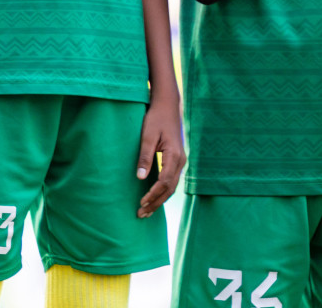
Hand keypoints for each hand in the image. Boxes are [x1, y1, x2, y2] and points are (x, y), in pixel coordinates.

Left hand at [135, 92, 185, 217]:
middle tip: (141, 214)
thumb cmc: (155, 119)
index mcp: (174, 156)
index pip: (164, 182)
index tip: (141, 203)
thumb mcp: (147, 136)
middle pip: (169, 189)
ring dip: (159, 200)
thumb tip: (140, 177)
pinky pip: (171, 180)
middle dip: (156, 203)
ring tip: (146, 211)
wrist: (167, 106)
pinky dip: (163, 191)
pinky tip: (153, 197)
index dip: (153, 195)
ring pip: (171, 187)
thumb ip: (144, 156)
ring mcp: (180, 162)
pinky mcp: (176, 160)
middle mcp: (181, 161)